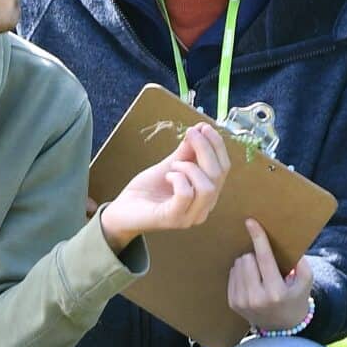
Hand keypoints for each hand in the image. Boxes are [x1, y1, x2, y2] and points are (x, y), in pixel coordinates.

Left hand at [100, 123, 228, 247]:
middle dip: (206, 148)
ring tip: (173, 164)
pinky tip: (167, 176)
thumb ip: (186, 152)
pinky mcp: (174, 219)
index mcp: (207, 194)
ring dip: (190, 167)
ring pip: (208, 187)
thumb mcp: (170, 165)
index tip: (203, 127)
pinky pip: (186, 194)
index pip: (224, 168)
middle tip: (191, 133)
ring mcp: (190, 216)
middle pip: (218, 175)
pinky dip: (178, 178)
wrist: (122, 210)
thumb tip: (200, 129)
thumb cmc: (147, 190)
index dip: (217, 145)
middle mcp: (204, 208)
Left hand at [227, 219, 311, 333]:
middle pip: (247, 258)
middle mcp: (256, 298)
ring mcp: (242, 302)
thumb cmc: (296, 297)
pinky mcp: (233, 303)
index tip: (250, 222)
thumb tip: (289, 244)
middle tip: (265, 264)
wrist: (283, 327)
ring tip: (259, 274)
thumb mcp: (306, 281)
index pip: (264, 258)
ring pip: (238, 265)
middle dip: (255, 255)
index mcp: (275, 292)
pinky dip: (241, 273)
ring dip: (247, 263)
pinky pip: (232, 274)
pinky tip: (251, 282)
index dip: (258, 238)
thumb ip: (301, 263)